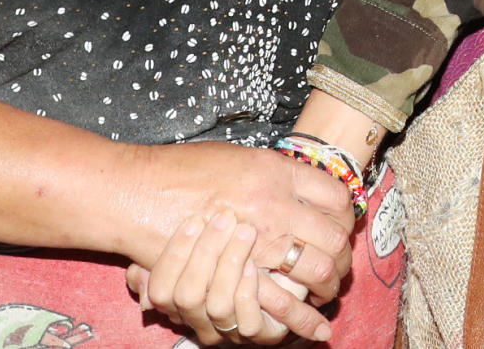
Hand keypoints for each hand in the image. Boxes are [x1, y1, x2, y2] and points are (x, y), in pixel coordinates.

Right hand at [115, 141, 355, 341]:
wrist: (137, 190)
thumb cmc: (183, 168)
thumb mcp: (237, 157)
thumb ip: (270, 171)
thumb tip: (301, 180)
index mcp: (276, 173)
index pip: (335, 195)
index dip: (347, 212)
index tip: (345, 223)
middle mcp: (274, 208)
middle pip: (334, 236)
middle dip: (344, 254)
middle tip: (342, 264)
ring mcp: (257, 244)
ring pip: (314, 269)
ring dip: (328, 283)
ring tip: (330, 292)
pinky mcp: (235, 277)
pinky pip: (279, 301)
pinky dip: (301, 316)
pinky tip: (316, 327)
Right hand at [126, 211, 295, 344]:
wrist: (281, 279)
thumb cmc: (232, 258)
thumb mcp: (198, 249)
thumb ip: (166, 256)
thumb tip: (137, 273)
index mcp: (178, 303)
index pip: (160, 290)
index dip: (173, 255)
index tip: (194, 219)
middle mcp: (198, 322)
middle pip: (188, 296)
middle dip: (205, 252)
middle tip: (225, 218)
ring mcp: (227, 332)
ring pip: (218, 306)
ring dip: (231, 264)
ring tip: (245, 231)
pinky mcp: (259, 335)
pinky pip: (247, 321)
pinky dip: (248, 290)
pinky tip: (254, 265)